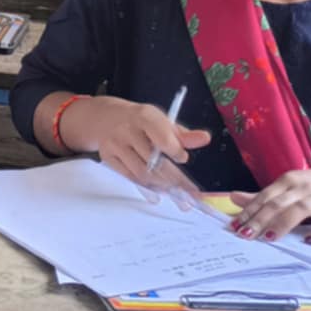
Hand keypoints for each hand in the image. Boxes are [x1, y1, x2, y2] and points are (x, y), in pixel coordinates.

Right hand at [62, 96, 210, 197]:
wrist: (106, 117)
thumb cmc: (139, 121)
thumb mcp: (161, 121)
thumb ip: (183, 134)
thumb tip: (204, 139)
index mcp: (144, 116)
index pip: (163, 139)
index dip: (175, 152)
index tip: (182, 158)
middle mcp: (128, 130)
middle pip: (154, 161)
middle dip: (175, 179)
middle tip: (191, 194)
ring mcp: (115, 144)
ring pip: (143, 173)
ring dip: (162, 185)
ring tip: (177, 194)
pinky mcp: (108, 157)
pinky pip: (130, 178)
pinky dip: (147, 187)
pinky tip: (158, 191)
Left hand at [228, 164, 310, 243]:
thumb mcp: (286, 187)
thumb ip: (262, 196)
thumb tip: (233, 197)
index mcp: (289, 181)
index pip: (265, 197)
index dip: (249, 211)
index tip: (234, 226)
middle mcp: (305, 187)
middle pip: (279, 203)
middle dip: (261, 219)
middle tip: (245, 235)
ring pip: (301, 209)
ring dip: (284, 223)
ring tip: (270, 237)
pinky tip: (308, 241)